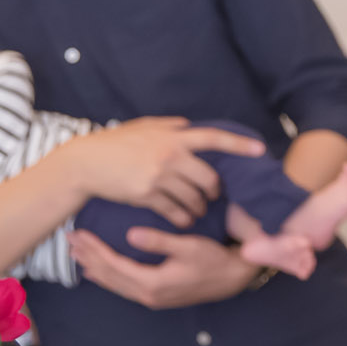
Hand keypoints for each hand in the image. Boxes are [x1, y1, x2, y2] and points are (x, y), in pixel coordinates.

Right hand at [66, 120, 264, 227]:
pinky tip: (185, 221)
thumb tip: (189, 124)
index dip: (239, 145)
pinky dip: (183, 218)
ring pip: (193, 197)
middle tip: (215, 196)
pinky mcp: (146, 195)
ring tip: (200, 212)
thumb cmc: (114, 143)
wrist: (85, 164)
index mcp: (173, 136)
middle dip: (216, 190)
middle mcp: (170, 154)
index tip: (260, 149)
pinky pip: (175, 211)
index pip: (214, 138)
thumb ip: (169, 125)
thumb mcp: (143, 126)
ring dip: (200, 208)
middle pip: (209, 177)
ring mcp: (159, 175)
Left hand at [69, 228, 258, 308]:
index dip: (94, 249)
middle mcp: (147, 295)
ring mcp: (151, 298)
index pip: (114, 265)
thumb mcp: (189, 246)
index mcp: (152, 283)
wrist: (234, 278)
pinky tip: (99, 272)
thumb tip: (130, 235)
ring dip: (94, 268)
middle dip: (88, 257)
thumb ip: (159, 242)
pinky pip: (123, 288)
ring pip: (114, 284)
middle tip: (69, 242)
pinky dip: (108, 278)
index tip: (79, 234)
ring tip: (77, 255)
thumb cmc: (214, 259)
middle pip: (109, 276)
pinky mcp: (157, 296)